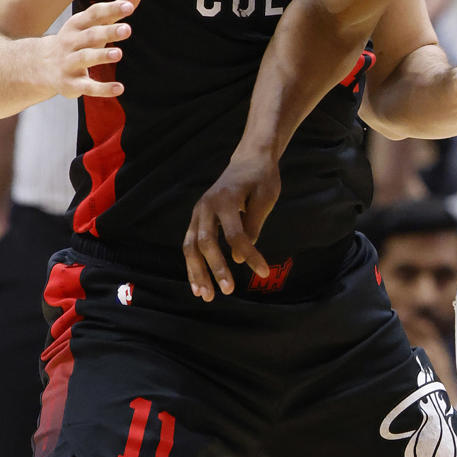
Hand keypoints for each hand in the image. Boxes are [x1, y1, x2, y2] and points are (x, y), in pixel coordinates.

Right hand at [42, 0, 138, 100]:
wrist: (41, 66)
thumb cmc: (76, 41)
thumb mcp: (92, 25)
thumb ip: (114, 11)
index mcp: (77, 25)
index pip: (94, 14)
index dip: (111, 9)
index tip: (129, 6)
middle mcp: (71, 42)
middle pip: (90, 35)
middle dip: (108, 32)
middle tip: (127, 29)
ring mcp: (69, 63)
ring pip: (85, 58)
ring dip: (101, 56)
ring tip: (119, 54)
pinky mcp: (71, 84)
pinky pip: (88, 87)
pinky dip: (103, 89)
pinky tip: (120, 88)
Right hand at [182, 144, 280, 298]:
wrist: (248, 160)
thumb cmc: (261, 178)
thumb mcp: (265, 197)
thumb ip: (253, 225)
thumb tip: (239, 257)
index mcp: (225, 198)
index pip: (235, 233)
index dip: (249, 254)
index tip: (264, 271)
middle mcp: (206, 206)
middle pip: (206, 242)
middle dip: (216, 268)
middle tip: (229, 290)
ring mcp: (198, 213)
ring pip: (191, 247)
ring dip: (197, 273)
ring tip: (207, 296)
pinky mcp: (197, 219)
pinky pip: (190, 246)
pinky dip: (193, 266)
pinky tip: (198, 286)